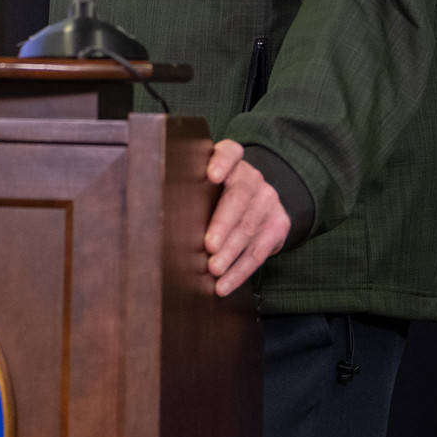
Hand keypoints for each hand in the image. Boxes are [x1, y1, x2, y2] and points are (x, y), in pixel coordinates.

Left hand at [203, 138, 290, 296]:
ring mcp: (268, 200)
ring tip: (213, 270)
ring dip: (230, 253)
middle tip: (209, 246)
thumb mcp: (204, 186)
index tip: (211, 176)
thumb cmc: (214, 197)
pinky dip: (240, 271)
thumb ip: (190, 190)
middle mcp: (252, 178)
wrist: (257, 205)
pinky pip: (259, 251)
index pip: (230, 152)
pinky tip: (224, 284)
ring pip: (249, 227)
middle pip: (239, 197)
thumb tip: (157, 214)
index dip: (221, 162)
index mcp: (231, 162)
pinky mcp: (279, 224)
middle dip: (223, 223)